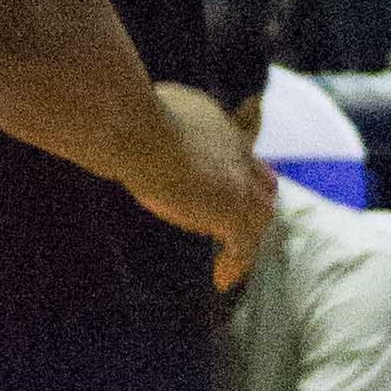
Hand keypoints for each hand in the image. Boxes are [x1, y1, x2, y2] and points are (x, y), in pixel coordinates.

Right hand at [133, 84, 278, 292]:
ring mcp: (239, 182)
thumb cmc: (130, 119)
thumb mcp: (146, 110)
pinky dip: (236, 264)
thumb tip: (128, 121)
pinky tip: (221, 280)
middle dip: (255, 198)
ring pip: (260, 213)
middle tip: (236, 222)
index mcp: (217, 124)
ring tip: (232, 257)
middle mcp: (236, 149)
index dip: (236, 163)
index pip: (240, 141)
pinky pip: (244, 246)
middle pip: (263, 180)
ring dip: (248, 234)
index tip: (225, 177)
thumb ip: (151, 120)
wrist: (140, 133)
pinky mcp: (233, 212)